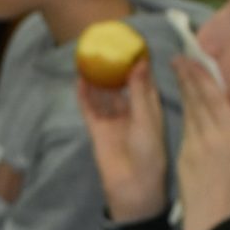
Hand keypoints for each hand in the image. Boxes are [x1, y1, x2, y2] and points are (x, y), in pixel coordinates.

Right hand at [76, 58, 168, 222]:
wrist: (133, 186)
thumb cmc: (149, 154)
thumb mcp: (147, 120)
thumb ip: (140, 92)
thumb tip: (139, 62)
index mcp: (150, 108)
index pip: (144, 80)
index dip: (138, 62)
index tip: (132, 42)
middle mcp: (131, 111)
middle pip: (121, 84)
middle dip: (115, 66)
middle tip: (106, 45)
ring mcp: (113, 119)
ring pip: (104, 94)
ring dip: (97, 78)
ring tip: (89, 57)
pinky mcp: (97, 129)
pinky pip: (89, 108)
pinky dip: (84, 94)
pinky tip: (79, 79)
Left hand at [174, 54, 229, 229]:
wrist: (215, 224)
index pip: (215, 97)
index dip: (202, 76)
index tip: (194, 59)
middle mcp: (212, 134)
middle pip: (198, 98)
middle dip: (188, 76)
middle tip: (179, 57)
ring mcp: (194, 145)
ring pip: (189, 111)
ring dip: (184, 90)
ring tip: (179, 72)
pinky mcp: (183, 156)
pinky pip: (185, 129)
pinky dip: (185, 113)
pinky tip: (185, 106)